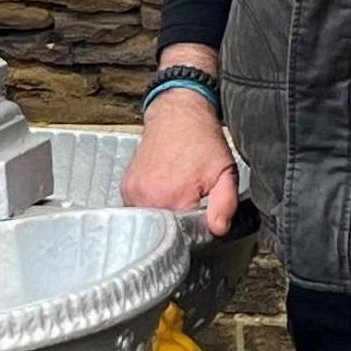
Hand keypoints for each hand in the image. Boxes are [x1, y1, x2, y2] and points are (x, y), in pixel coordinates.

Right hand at [122, 89, 240, 235]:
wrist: (177, 114)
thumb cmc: (201, 141)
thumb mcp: (224, 173)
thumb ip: (224, 204)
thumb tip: (218, 230)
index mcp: (173, 198)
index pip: (182, 236)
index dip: (195, 232)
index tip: (202, 221)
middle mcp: (147, 198)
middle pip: (163, 232)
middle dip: (178, 227)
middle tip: (191, 206)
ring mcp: (132, 193)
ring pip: (149, 223)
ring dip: (163, 218)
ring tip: (176, 197)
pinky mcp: (126, 188)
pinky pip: (137, 211)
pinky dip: (151, 208)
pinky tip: (163, 193)